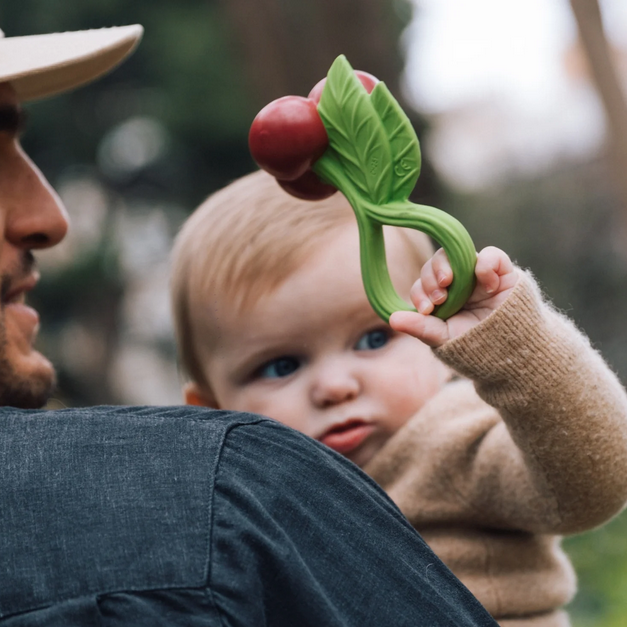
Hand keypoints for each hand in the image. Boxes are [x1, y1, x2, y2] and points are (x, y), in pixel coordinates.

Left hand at [389, 246, 518, 347]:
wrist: (514, 352)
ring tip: (449, 282)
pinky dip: (485, 264)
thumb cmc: (476, 346)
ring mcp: (478, 274)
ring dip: (447, 265)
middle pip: (435, 264)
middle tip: (439, 296)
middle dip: (431, 277)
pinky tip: (486, 283)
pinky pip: (492, 255)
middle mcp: (457, 282)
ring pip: (457, 253)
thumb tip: (392, 318)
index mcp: (441, 297)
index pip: (422, 284)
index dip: (420, 292)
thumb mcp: (445, 338)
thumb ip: (420, 327)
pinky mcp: (502, 271)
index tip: (427, 309)